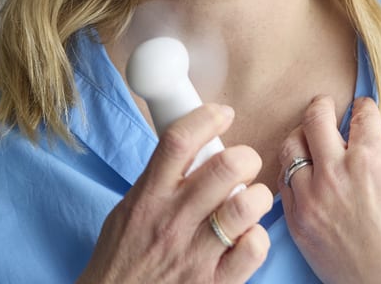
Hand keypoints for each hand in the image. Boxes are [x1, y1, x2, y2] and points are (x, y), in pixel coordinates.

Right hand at [78, 104, 272, 283]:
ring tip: (250, 201)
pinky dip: (258, 238)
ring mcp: (196, 253)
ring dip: (258, 196)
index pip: (179, 141)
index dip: (207, 118)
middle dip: (245, 157)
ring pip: (247, 205)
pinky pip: (254, 248)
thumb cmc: (122, 259)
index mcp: (150, 197)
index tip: (222, 114)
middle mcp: (173, 220)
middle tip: (243, 167)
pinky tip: (246, 238)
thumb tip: (193, 147)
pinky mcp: (215, 282)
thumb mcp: (129, 210)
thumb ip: (159, 180)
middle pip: (225, 167)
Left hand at [279, 96, 380, 283]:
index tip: (362, 107)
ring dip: (301, 136)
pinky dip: (293, 171)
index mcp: (371, 160)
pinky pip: (284, 182)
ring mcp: (312, 196)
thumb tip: (361, 144)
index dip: (363, 107)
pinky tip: (302, 171)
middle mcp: (337, 172)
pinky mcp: (297, 219)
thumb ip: (378, 159)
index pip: (361, 114)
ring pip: (291, 145)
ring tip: (308, 137)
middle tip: (324, 105)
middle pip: (316, 118)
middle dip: (322, 106)